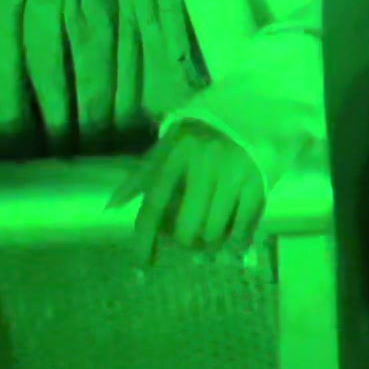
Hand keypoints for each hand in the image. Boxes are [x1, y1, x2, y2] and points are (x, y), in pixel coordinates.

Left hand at [108, 120, 266, 265]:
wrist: (251, 105)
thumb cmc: (202, 131)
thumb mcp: (169, 143)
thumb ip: (142, 175)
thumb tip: (111, 206)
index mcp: (175, 152)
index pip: (153, 205)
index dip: (145, 240)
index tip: (144, 262)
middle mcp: (203, 162)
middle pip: (185, 226)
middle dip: (184, 242)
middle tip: (188, 241)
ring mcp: (232, 171)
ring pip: (213, 231)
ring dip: (209, 244)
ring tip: (210, 241)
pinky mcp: (258, 179)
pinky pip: (244, 225)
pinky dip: (236, 240)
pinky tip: (233, 241)